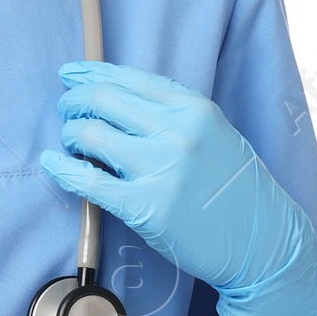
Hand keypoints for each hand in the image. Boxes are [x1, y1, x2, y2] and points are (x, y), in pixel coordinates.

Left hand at [39, 59, 316, 315]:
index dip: (92, 74)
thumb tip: (117, 96)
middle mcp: (177, 133)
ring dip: (71, 134)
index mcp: (194, 109)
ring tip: (72, 142)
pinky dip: (62, 169)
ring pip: (91, 135)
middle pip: (103, 101)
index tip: (71, 75)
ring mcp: (161, 170)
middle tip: (68, 111)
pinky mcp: (145, 208)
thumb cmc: (236, 188)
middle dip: (75, 102)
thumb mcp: (215, 133)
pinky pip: (88, 181)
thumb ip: (174, 113)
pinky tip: (53, 163)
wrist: (263, 241)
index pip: (129, 79)